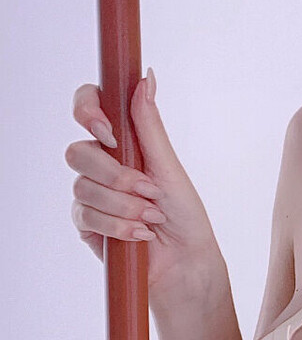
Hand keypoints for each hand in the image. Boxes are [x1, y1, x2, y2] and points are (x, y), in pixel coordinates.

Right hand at [67, 73, 221, 297]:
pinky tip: (139, 234)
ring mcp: (91, 193)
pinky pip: (85, 214)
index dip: (87, 111)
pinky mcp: (86, 223)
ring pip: (83, 186)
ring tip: (152, 217)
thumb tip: (146, 77)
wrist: (184, 262)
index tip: (108, 131)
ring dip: (123, 205)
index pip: (89, 107)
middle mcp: (102, 163)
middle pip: (78, 151)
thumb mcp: (168, 166)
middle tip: (148, 191)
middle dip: (115, 175)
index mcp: (123, 141)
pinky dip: (117, 225)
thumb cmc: (184, 215)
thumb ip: (149, 124)